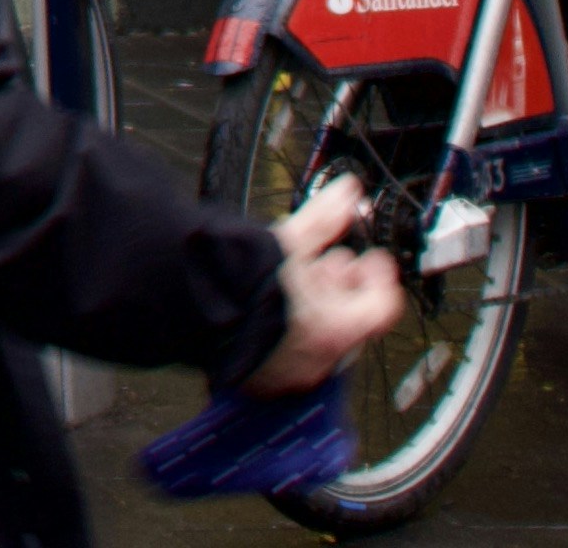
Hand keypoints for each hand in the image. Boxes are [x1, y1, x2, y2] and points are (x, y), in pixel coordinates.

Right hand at [248, 178, 404, 395]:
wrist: (185, 311)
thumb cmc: (236, 283)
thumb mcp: (286, 242)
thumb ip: (323, 218)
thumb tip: (348, 190)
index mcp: (334, 329)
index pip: (382, 306)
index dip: (379, 275)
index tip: (372, 256)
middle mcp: (319, 358)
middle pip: (351, 319)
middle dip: (344, 285)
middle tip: (335, 260)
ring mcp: (292, 371)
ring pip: (321, 333)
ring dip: (317, 302)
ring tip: (299, 274)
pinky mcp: (265, 377)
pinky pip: (292, 347)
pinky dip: (292, 322)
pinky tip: (275, 299)